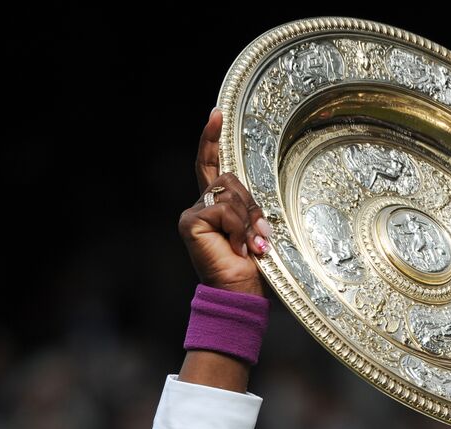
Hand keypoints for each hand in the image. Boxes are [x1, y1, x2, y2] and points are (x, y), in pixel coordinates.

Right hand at [178, 108, 271, 296]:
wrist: (239, 293)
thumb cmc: (251, 268)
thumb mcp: (255, 230)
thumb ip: (250, 209)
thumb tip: (253, 208)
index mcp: (215, 206)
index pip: (212, 166)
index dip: (212, 140)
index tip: (216, 113)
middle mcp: (200, 206)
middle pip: (230, 180)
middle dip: (251, 207)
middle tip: (260, 237)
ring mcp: (193, 213)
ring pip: (229, 193)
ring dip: (247, 221)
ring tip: (249, 247)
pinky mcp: (191, 221)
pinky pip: (224, 209)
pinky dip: (238, 229)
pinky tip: (237, 249)